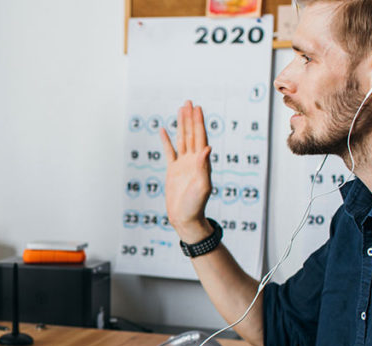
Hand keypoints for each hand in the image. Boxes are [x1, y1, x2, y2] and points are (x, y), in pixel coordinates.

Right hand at [160, 101, 213, 242]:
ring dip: (181, 125)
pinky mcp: (173, 170)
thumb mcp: (203, 186)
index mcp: (202, 162)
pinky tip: (163, 130)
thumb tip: (207, 147)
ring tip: (180, 110)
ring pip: (182, 139)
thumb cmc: (196, 205)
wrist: (185, 217)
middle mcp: (193, 160)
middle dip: (190, 118)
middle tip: (189, 102)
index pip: (200, 137)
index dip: (199, 122)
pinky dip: (166, 141)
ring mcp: (183, 164)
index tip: (197, 109)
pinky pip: (169, 152)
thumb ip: (204, 167)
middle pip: (192, 134)